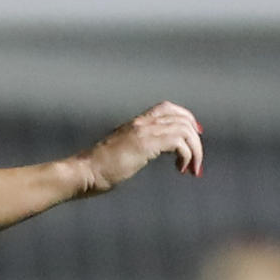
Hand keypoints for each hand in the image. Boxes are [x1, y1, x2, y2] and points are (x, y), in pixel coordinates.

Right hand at [76, 101, 203, 192]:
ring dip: (195, 150)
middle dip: (195, 139)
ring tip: (191, 169)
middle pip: (182, 118)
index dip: (185, 118)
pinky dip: (187, 155)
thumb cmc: (97, 169)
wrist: (84, 172)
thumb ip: (134, 147)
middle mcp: (141, 123)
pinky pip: (179, 143)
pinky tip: (180, 169)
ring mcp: (144, 132)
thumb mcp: (120, 152)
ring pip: (185, 130)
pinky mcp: (146, 144)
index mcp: (134, 123)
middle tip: (196, 159)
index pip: (167, 108)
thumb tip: (143, 155)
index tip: (193, 136)